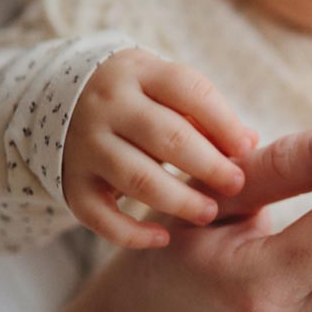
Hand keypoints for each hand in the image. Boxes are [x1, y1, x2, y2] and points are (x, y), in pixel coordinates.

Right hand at [62, 48, 254, 247]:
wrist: (63, 99)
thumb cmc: (139, 98)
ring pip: (136, 178)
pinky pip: (99, 215)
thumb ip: (205, 114)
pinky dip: (131, 233)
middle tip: (236, 185)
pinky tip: (164, 238)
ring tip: (209, 213)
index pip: (188, 91)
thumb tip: (248, 143)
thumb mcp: (166, 90)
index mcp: (139, 73)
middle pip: (166, 137)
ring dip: (179, 200)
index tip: (247, 149)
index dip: (222, 122)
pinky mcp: (71, 182)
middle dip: (208, 165)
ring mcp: (84, 145)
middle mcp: (108, 106)